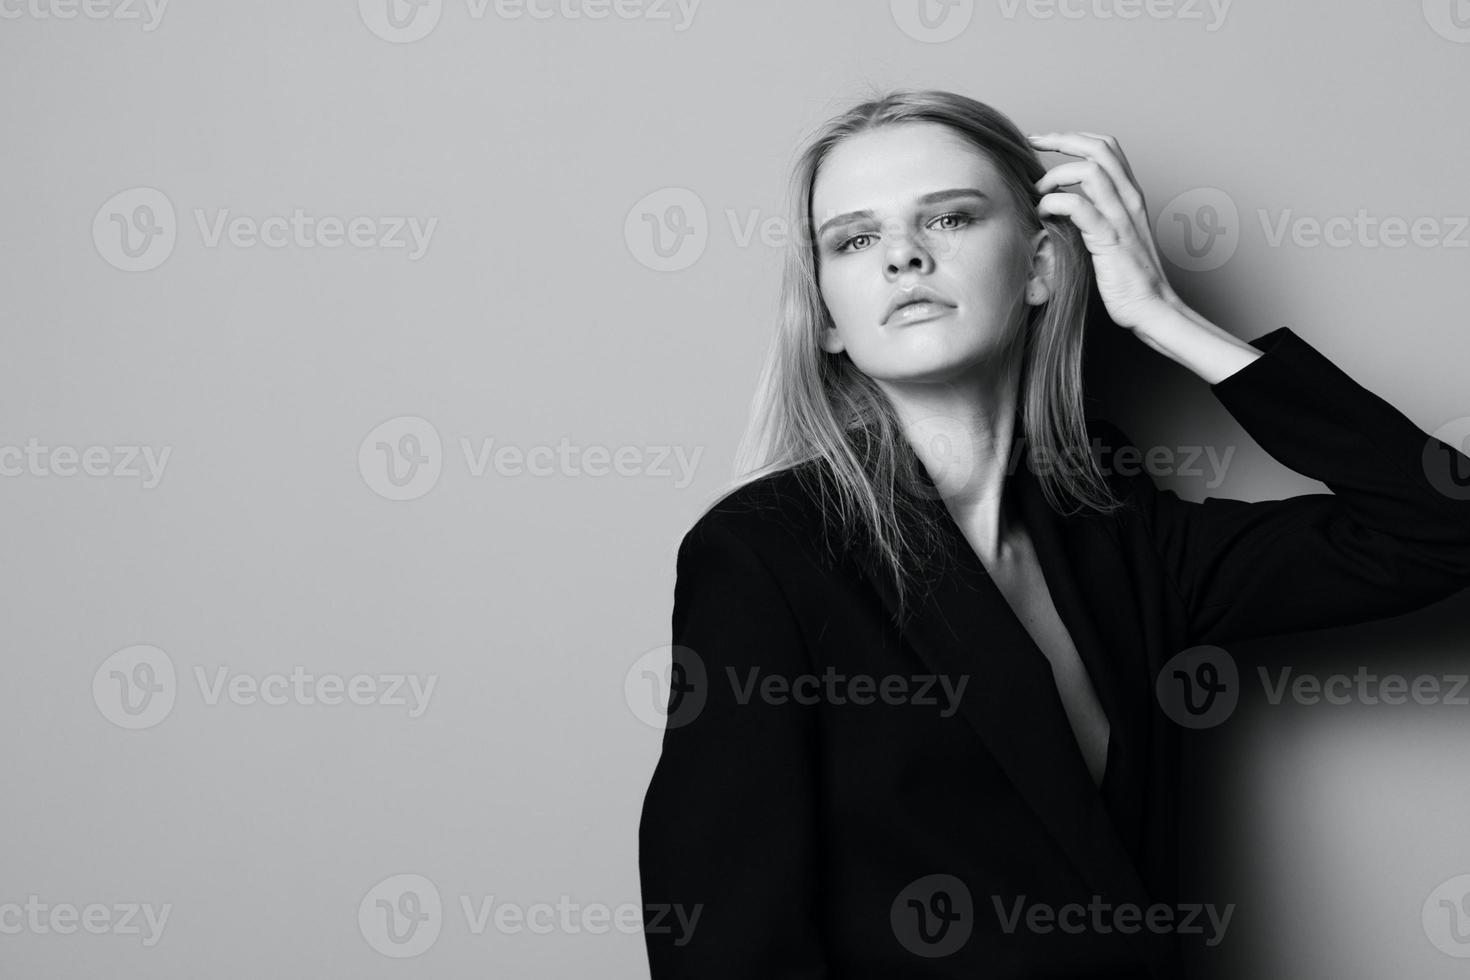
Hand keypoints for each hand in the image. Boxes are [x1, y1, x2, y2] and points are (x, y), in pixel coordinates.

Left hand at [1027, 131, 1180, 332]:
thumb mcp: (1112, 237)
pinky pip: (1079, 206)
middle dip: (1061, 139)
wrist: (1152, 308)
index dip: (1074, 137)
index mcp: (1130, 196)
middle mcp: (1130, 200)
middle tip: (1032, 144)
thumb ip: (1094, 215)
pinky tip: (1043, 214)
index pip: (1107, 148)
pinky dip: (1054, 203)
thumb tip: (1059, 202)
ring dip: (1055, 176)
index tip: (1044, 140)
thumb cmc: (1128, 279)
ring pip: (1090, 171)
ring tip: (1039, 193)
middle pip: (1099, 148)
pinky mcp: (1110, 240)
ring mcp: (1122, 218)